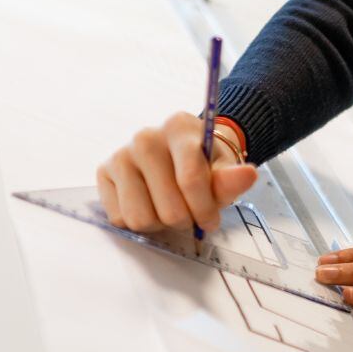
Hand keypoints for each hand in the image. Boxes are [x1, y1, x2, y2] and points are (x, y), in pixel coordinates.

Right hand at [97, 112, 257, 232]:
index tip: (211, 220)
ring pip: (140, 218)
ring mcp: (120, 154)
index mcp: (178, 127)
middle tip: (189, 212)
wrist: (179, 154)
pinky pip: (120, 218)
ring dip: (159, 224)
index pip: (191, 180)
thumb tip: (247, 175)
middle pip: (167, 209)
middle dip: (184, 220)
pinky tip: (148, 204)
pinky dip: (137, 222)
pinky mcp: (104, 173)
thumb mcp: (224, 168)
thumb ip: (232, 178)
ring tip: (168, 209)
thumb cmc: (204, 163)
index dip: (204, 209)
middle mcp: (144, 136)